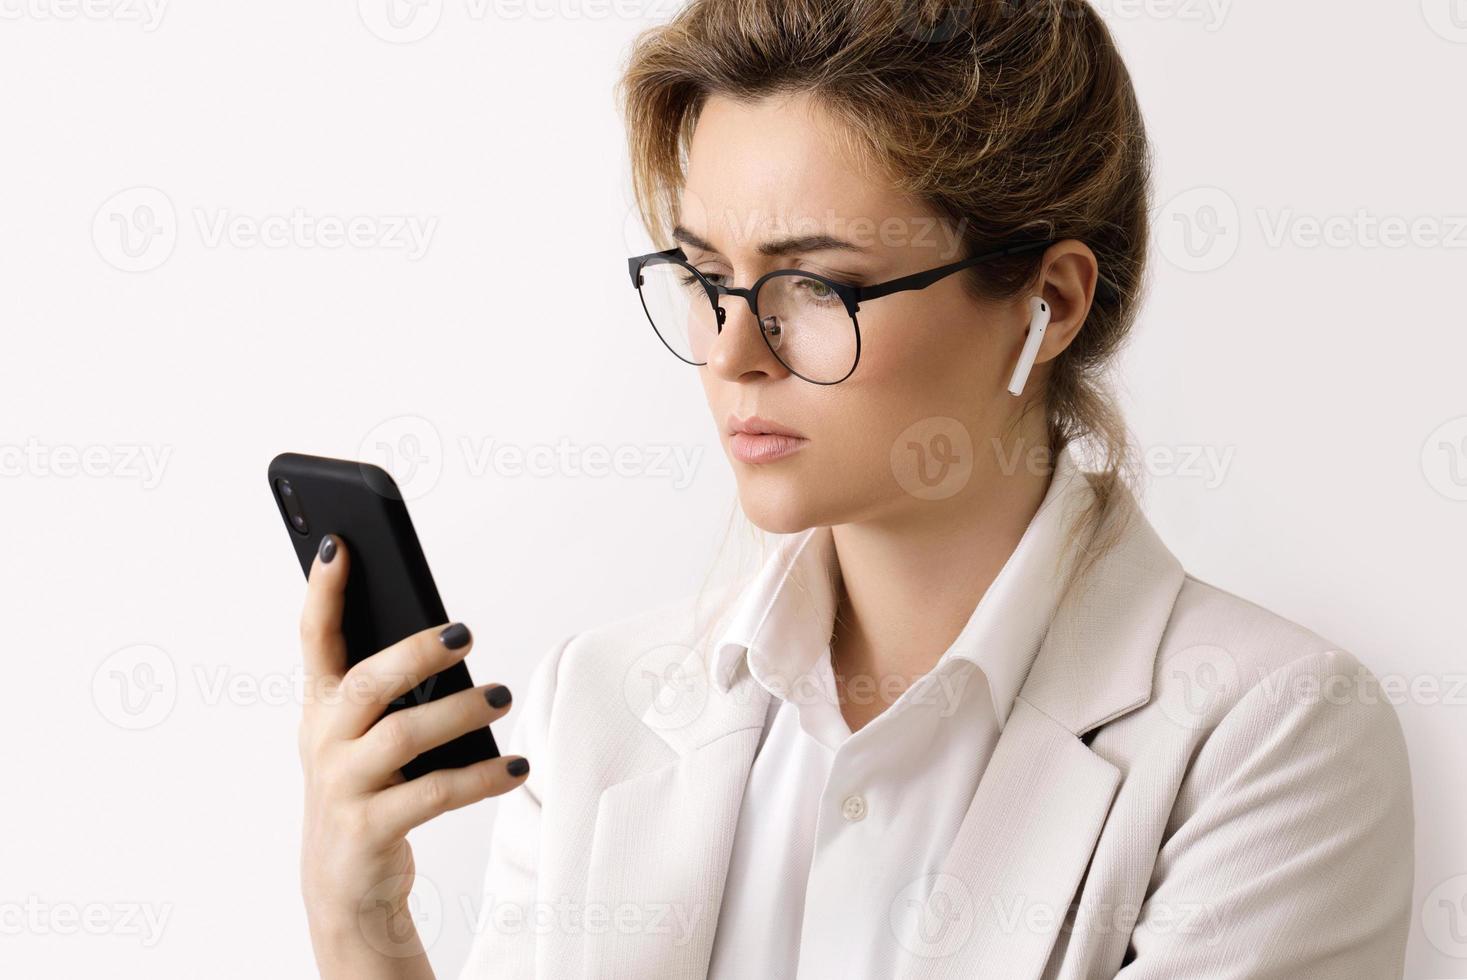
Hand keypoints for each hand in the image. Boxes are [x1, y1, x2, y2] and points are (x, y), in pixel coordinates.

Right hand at [296, 533, 528, 978]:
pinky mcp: (369, 830)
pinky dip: (480, 777)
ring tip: (501, 695)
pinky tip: (516, 766)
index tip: (340, 544)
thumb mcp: (364, 737)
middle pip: (365, 684)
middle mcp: (323, 742)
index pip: (315, 638)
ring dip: (459, 711)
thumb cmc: (367, 790)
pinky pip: (433, 794)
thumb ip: (388, 690)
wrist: (344, 887)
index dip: (324, 591)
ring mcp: (342, 788)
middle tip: (465, 633)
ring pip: (403, 737)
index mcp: (320, 708)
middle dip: (414, 653)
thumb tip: (449, 639)